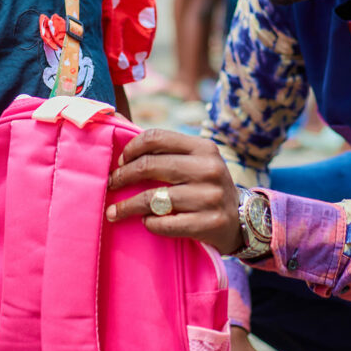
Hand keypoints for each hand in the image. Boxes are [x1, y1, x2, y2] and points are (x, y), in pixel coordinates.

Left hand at [106, 128, 242, 255]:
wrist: (240, 219)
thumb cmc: (205, 185)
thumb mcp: (196, 160)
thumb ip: (165, 148)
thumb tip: (118, 126)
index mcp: (204, 147)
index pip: (157, 137)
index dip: (131, 148)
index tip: (120, 162)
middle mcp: (209, 169)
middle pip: (150, 166)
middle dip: (123, 176)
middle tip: (111, 184)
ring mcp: (211, 197)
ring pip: (154, 198)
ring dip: (128, 206)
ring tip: (114, 212)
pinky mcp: (210, 223)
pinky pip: (166, 224)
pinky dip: (150, 224)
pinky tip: (145, 222)